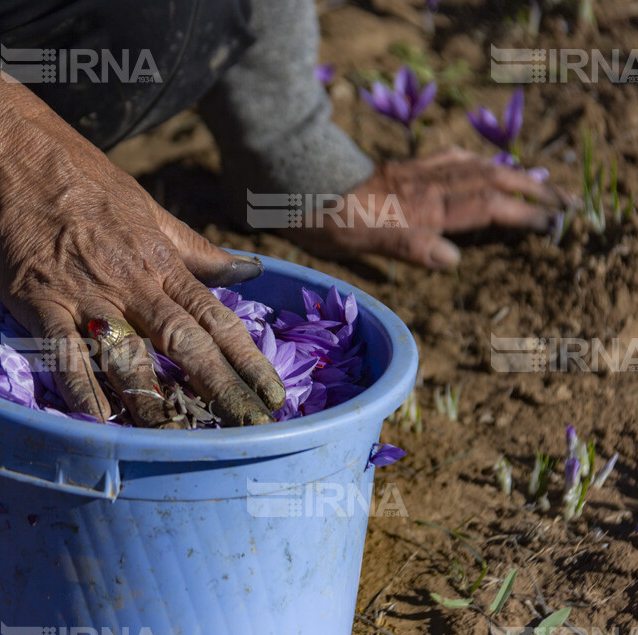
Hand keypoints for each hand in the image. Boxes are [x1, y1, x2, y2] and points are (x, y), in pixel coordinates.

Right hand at [0, 68, 284, 426]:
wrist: (15, 157)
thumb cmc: (86, 181)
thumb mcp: (151, 211)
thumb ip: (198, 250)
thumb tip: (251, 268)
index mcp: (161, 262)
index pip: (215, 317)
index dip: (247, 359)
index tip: (273, 395)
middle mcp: (132, 283)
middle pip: (184, 342)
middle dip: (219, 387)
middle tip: (248, 427)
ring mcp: (86, 293)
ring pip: (127, 354)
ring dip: (153, 398)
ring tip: (177, 437)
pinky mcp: (40, 301)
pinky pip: (64, 351)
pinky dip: (81, 387)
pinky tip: (98, 421)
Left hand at [282, 147, 576, 269]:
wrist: (293, 186)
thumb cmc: (325, 220)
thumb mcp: (364, 241)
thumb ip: (410, 246)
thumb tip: (454, 258)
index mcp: (422, 208)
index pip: (485, 206)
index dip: (522, 212)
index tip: (553, 220)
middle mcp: (424, 187)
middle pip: (488, 181)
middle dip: (527, 189)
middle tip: (559, 198)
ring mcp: (412, 175)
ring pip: (470, 166)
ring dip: (505, 171)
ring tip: (528, 179)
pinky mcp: (397, 169)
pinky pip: (444, 159)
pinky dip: (469, 160)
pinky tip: (471, 160)